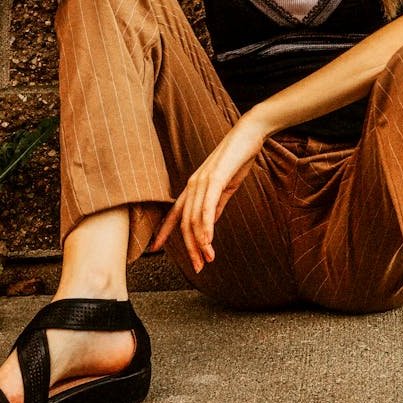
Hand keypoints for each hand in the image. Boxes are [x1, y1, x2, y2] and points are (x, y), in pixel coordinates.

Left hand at [148, 113, 267, 272]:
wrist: (248, 135)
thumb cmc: (237, 159)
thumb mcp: (224, 187)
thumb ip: (215, 205)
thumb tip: (209, 224)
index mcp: (193, 187)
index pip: (173, 213)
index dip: (163, 232)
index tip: (153, 249)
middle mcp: (193, 185)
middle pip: (184, 223)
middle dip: (189, 248)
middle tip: (197, 268)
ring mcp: (202, 182)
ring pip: (194, 219)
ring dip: (201, 243)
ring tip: (208, 260)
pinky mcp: (215, 179)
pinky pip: (207, 208)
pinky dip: (206, 227)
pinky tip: (208, 241)